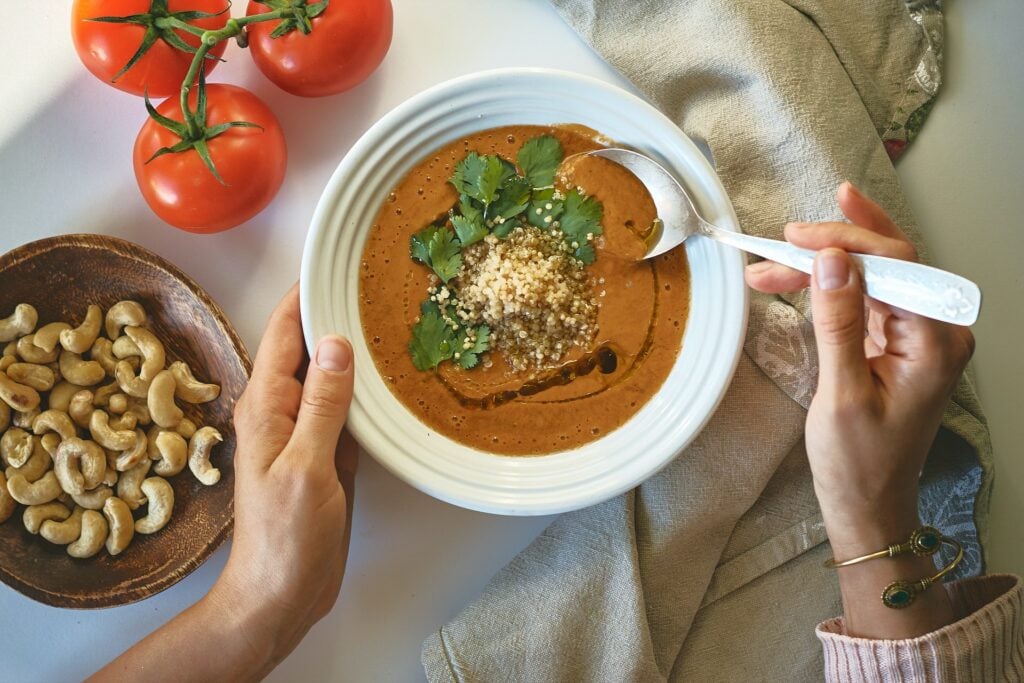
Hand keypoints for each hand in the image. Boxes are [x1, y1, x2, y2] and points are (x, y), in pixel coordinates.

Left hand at [209, 284, 357, 669]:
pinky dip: (362, 388)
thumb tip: (336, 344)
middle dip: (333, 314)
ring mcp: (303, 431)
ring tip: (386, 318)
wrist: (282, 593)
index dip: (304, 295)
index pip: (281, 333)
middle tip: (374, 283)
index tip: (333, 262)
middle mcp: (281, 411)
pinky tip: (386, 376)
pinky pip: (343, 407)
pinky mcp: (324, 453)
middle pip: (306, 348)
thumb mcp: (307, 467)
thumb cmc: (285, 538)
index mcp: (265, 406)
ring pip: (328, 375)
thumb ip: (323, 405)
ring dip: (351, 349)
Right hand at [746, 183, 973, 636]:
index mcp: (936, 342)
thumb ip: (838, 321)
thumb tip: (833, 259)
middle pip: (889, 263)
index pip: (899, 267)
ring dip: (821, 267)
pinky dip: (826, 289)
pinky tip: (790, 281)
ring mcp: (915, 335)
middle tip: (783, 239)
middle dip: (834, 246)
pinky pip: (862, 299)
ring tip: (768, 266)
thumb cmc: (858, 463)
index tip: (798, 238)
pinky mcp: (893, 342)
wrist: (866, 504)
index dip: (849, 242)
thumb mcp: (842, 392)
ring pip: (870, 277)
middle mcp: (935, 331)